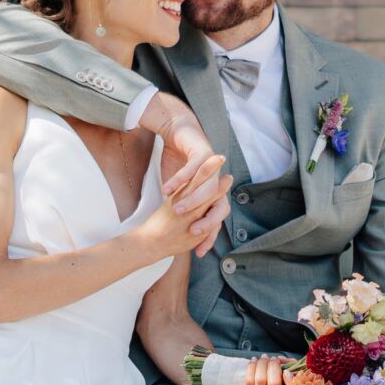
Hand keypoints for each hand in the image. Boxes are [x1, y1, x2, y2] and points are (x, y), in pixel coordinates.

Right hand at [145, 97, 226, 255]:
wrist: (181, 132)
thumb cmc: (180, 164)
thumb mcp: (181, 192)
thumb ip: (183, 209)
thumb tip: (179, 235)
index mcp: (213, 194)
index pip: (216, 220)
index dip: (210, 236)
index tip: (199, 252)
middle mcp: (216, 183)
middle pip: (218, 207)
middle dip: (206, 221)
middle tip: (192, 232)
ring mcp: (212, 169)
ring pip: (206, 190)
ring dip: (192, 201)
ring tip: (176, 210)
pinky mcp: (203, 153)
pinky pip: (191, 170)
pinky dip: (179, 180)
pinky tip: (166, 189)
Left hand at [223, 354, 297, 384]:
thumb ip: (288, 376)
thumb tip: (291, 361)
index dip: (290, 380)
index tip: (286, 371)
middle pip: (274, 383)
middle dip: (273, 365)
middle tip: (272, 358)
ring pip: (260, 379)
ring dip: (262, 364)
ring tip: (263, 358)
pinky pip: (249, 380)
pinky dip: (252, 367)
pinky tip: (254, 362)